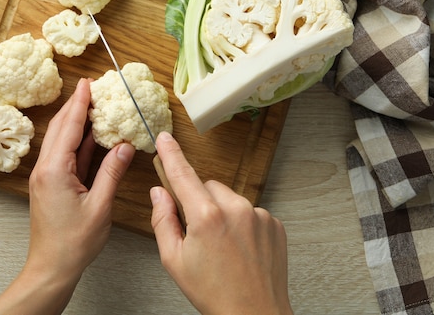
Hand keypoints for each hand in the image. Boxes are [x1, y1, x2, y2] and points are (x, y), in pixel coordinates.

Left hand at [26, 77, 134, 276]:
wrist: (51, 266)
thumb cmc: (74, 242)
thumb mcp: (100, 206)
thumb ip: (112, 173)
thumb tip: (125, 146)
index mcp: (54, 170)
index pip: (69, 127)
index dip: (80, 103)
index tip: (88, 83)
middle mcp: (45, 168)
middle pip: (61, 128)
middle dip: (76, 105)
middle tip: (92, 87)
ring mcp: (46, 176)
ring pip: (61, 139)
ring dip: (75, 121)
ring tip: (92, 104)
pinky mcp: (50, 183)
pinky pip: (64, 154)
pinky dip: (77, 141)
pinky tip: (91, 135)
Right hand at [150, 132, 292, 314]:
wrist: (254, 314)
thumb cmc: (214, 293)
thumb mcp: (174, 260)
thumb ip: (163, 220)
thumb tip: (159, 193)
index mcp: (207, 217)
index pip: (183, 175)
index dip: (171, 154)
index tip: (165, 138)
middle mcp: (236, 209)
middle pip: (207, 186)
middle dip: (198, 201)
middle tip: (197, 231)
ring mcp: (259, 215)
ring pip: (229, 198)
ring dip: (221, 211)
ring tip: (222, 245)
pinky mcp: (274, 222)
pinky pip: (249, 210)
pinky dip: (241, 222)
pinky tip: (239, 247)